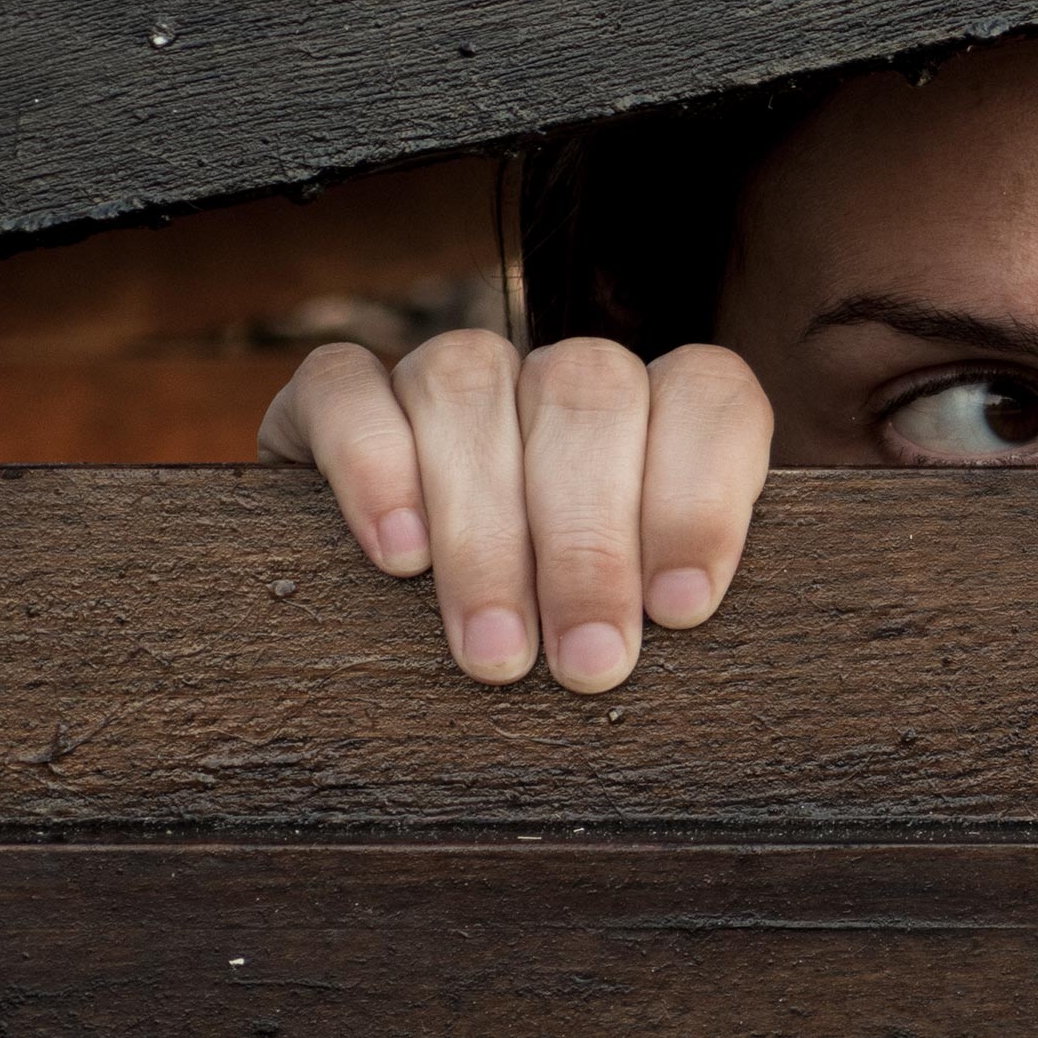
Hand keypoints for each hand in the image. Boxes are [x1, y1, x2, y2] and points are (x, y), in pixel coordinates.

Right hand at [256, 332, 774, 692]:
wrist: (376, 636)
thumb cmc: (551, 636)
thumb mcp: (630, 618)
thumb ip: (663, 598)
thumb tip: (679, 626)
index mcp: (656, 410)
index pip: (705, 391)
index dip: (699, 494)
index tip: (679, 608)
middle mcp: (554, 379)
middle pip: (587, 392)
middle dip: (590, 541)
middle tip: (586, 662)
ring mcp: (444, 376)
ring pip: (470, 384)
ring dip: (486, 529)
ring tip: (495, 651)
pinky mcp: (331, 397)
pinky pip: (345, 385)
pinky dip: (372, 465)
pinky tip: (398, 556)